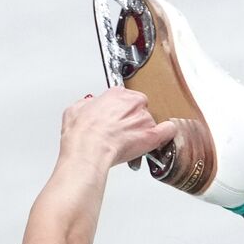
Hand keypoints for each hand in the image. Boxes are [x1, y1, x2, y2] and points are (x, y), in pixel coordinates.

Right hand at [59, 87, 175, 167]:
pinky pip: (168, 130)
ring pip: (151, 121)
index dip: (122, 109)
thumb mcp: (75, 109)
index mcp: (116, 94)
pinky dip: (168, 133)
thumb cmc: (82, 133)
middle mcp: (133, 103)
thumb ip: (87, 105)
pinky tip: (166, 135)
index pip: (126, 97)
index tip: (118, 116)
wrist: (89, 149)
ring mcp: (144, 119)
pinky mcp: (152, 135)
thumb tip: (89, 106)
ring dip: (143, 130)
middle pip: (140, 108)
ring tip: (131, 143)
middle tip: (123, 131)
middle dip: (134, 119)